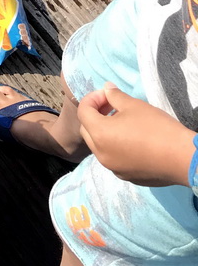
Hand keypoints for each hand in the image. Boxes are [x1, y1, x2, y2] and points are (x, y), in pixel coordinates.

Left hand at [77, 82, 195, 186]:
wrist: (182, 158)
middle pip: (87, 130)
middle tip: (111, 106)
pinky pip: (112, 158)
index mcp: (99, 134)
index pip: (83, 112)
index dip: (92, 99)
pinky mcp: (126, 176)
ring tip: (121, 121)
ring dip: (103, 131)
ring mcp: (113, 168)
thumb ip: (115, 96)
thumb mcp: (134, 105)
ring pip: (98, 146)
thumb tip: (106, 88)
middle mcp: (101, 154)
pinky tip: (131, 140)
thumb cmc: (156, 127)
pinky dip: (114, 146)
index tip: (107, 94)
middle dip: (95, 115)